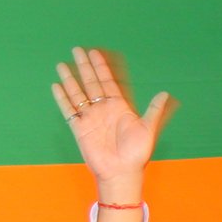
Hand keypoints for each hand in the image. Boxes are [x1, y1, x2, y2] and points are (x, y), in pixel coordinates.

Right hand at [52, 47, 175, 219]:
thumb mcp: (148, 129)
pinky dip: (62, 98)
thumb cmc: (137, 154)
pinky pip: (69, 110)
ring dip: (70, 79)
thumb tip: (165, 94)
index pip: (107, 81)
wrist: (121, 173)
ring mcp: (90, 118)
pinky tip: (56, 86)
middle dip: (84, 66)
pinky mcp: (80, 129)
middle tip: (76, 49)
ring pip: (77, 94)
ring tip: (61, 65)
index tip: (94, 53)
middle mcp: (103, 109)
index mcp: (118, 107)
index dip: (101, 67)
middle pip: (91, 82)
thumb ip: (154, 111)